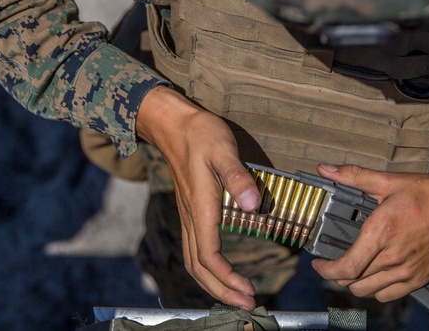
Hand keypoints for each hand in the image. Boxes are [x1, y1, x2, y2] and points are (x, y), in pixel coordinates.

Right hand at [135, 85, 260, 308]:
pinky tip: (222, 270)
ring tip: (237, 295)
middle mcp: (191, 217)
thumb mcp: (223, 149)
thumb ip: (238, 178)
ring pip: (194, 261)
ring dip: (214, 283)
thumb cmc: (201, 134)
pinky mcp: (190, 211)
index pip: (209, 256)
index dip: (227, 279)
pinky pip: (194, 250)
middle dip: (221, 291)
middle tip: (247, 304)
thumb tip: (254, 207)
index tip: (248, 292)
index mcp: (201, 208)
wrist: (174, 124)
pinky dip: (208, 268)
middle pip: (199, 268)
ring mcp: (188, 215)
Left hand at [310, 163, 428, 301]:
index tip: (319, 263)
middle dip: (337, 274)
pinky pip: (389, 294)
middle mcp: (393, 257)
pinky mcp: (420, 278)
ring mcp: (408, 271)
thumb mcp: (390, 181)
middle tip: (334, 261)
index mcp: (382, 232)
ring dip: (356, 283)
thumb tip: (326, 168)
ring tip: (353, 268)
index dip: (326, 270)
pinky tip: (375, 274)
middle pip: (353, 282)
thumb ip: (355, 176)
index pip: (346, 267)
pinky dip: (377, 289)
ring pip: (369, 291)